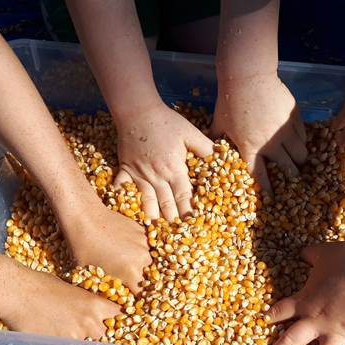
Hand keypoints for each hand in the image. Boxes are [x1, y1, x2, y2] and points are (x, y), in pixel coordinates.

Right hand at [8, 275, 118, 338]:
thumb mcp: (73, 290)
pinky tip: (57, 344)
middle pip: (105, 337)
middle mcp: (91, 323)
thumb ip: (88, 306)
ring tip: (69, 339)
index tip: (119, 328)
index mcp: (97, 305)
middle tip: (89, 335)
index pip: (120, 319)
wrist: (18, 292)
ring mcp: (76, 337)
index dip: (119, 324)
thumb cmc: (42, 285)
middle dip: (99, 337)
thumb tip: (94, 315)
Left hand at [63, 202, 151, 292]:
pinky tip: (121, 245)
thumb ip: (109, 287)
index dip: (137, 297)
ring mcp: (144, 243)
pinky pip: (143, 245)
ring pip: (146, 259)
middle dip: (137, 278)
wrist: (85, 217)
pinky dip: (136, 248)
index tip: (131, 298)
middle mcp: (143, 259)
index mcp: (131, 273)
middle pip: (146, 275)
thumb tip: (116, 297)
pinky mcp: (142, 230)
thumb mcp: (92, 275)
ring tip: (121, 258)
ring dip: (137, 262)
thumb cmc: (83, 248)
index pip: (142, 294)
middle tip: (123, 275)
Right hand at [113, 102, 214, 220]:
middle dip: (172, 219)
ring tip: (155, 227)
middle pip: (166, 204)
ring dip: (150, 214)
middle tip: (177, 234)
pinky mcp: (125, 169)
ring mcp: (139, 174)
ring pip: (145, 201)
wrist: (137, 111)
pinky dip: (122, 197)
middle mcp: (157, 176)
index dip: (189, 212)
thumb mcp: (190, 132)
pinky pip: (122, 187)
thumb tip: (222, 157)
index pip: (184, 197)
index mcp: (174, 169)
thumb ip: (206, 148)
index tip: (193, 224)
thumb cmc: (166, 121)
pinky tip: (123, 206)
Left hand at [211, 73, 306, 191]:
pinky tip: (300, 140)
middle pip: (288, 167)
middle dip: (291, 175)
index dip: (268, 189)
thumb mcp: (219, 123)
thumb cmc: (228, 101)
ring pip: (300, 153)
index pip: (261, 175)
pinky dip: (302, 140)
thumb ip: (216, 139)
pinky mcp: (294, 116)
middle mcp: (270, 143)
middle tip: (293, 177)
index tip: (273, 197)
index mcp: (250, 148)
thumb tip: (209, 150)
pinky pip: (303, 135)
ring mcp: (285, 130)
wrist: (247, 76)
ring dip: (300, 159)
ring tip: (300, 160)